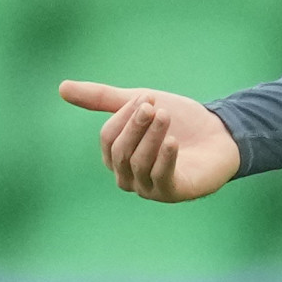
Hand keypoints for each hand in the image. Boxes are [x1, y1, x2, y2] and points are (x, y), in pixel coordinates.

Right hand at [58, 81, 240, 200]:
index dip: (124, 116)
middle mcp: (129, 177)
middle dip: (136, 126)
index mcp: (117, 157)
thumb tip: (61, 88)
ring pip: (139, 163)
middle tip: (154, 106)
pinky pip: (161, 178)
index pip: (108, 138)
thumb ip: (102, 99)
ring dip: (153, 136)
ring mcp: (150, 188)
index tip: (148, 97)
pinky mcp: (173, 193)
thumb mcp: (139, 104)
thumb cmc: (178, 121)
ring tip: (166, 115)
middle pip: (120, 152)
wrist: (220, 134)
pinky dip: (165, 159)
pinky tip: (173, 141)